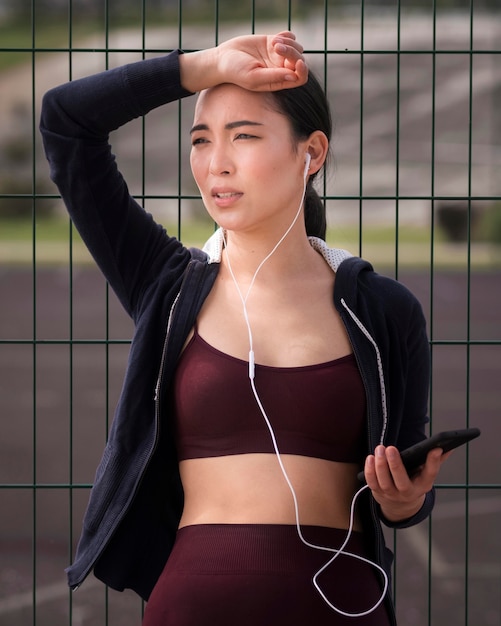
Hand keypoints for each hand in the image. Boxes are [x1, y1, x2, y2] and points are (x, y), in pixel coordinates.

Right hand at [180, 31, 307, 92]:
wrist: (223, 58)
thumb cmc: (236, 72)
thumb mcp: (254, 77)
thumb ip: (274, 77)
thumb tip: (294, 76)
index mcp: (278, 82)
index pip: (300, 78)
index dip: (302, 70)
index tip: (297, 62)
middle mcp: (281, 70)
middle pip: (299, 60)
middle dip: (291, 52)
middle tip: (275, 47)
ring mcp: (278, 56)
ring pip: (296, 48)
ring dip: (288, 43)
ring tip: (273, 43)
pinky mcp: (273, 43)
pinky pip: (290, 37)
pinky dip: (286, 35)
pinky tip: (274, 39)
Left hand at [363, 445, 451, 522]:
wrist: (400, 505)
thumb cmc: (414, 482)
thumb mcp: (426, 475)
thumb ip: (435, 461)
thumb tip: (448, 447)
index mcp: (423, 485)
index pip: (430, 474)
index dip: (433, 462)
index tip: (435, 448)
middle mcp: (407, 492)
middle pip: (401, 481)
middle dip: (395, 464)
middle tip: (390, 448)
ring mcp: (391, 494)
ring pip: (384, 482)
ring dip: (380, 465)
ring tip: (380, 449)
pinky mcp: (378, 493)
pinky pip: (372, 482)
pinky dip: (369, 470)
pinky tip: (371, 457)